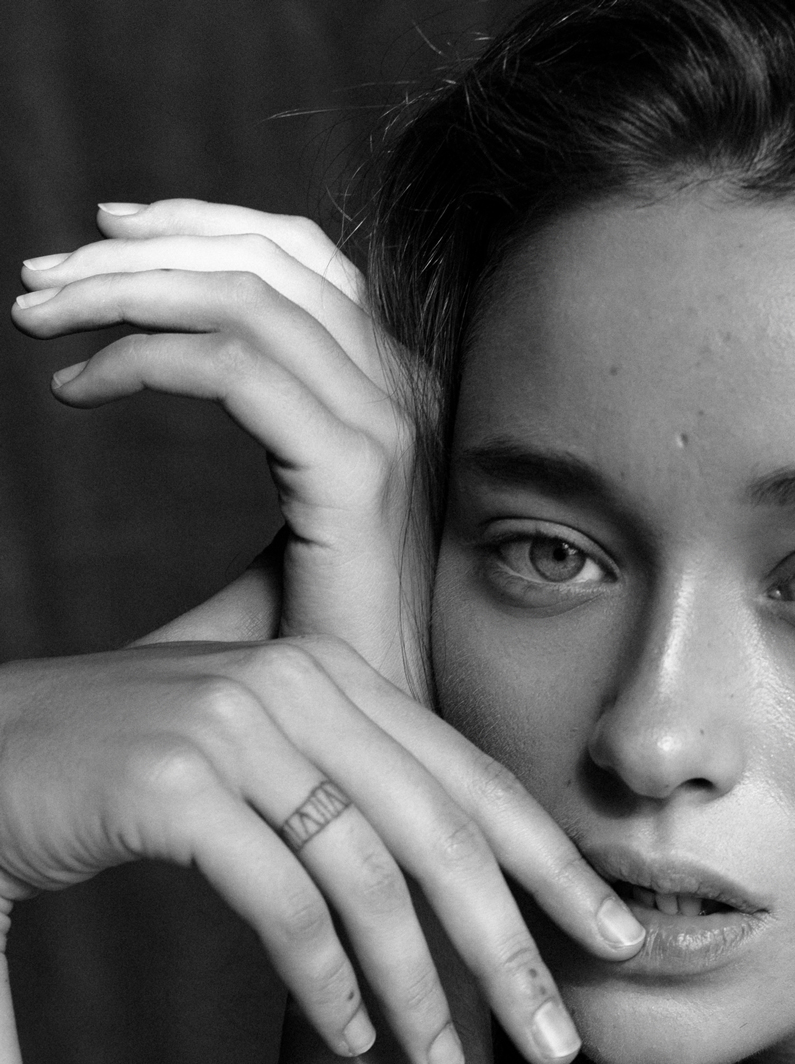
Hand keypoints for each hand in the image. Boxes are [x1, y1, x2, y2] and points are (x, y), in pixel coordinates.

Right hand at [0, 638, 644, 1063]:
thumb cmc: (131, 779)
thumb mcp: (263, 763)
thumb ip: (357, 796)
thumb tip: (466, 899)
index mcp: (340, 676)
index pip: (477, 782)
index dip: (556, 868)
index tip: (620, 937)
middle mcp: (299, 685)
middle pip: (446, 835)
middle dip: (513, 949)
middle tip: (561, 1043)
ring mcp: (234, 725)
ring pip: (371, 879)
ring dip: (417, 990)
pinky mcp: (171, 782)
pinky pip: (282, 902)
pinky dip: (326, 981)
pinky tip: (349, 1039)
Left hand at [11, 199, 420, 686]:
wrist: (378, 757)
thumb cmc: (326, 666)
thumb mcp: (290, 531)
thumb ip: (259, 442)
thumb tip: (142, 388)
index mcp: (396, 401)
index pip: (307, 264)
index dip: (202, 225)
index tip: (101, 237)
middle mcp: (407, 400)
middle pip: (271, 260)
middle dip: (140, 250)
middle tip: (38, 277)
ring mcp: (390, 434)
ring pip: (247, 298)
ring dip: (122, 290)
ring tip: (35, 315)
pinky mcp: (358, 479)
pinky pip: (233, 372)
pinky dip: (139, 361)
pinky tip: (74, 391)